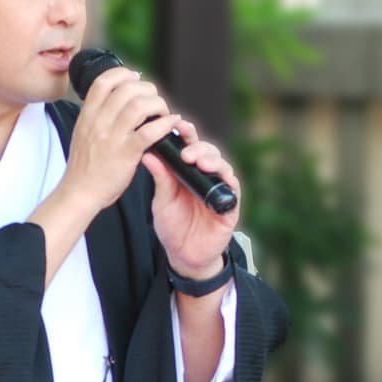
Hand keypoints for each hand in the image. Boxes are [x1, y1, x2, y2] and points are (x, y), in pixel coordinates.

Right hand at [61, 66, 179, 211]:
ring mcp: (112, 137)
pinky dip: (165, 124)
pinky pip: (149, 132)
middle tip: (154, 99)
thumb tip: (114, 99)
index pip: (103, 81)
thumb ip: (97, 115)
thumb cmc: (84, 167)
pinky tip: (171, 124)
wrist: (80, 193)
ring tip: (163, 112)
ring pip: (139, 105)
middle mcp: (99, 122)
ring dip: (157, 104)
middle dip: (147, 89)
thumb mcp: (83, 133)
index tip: (135, 78)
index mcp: (87, 115)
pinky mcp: (126, 154)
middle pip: (126, 89)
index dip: (123, 73)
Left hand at [146, 119, 240, 276]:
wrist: (184, 255)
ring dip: (212, 161)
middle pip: (208, 152)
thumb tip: (148, 154)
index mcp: (187, 172)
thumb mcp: (161, 201)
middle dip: (198, 148)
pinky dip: (228, 180)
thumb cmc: (172, 227)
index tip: (179, 125)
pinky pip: (233, 188)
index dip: (186, 134)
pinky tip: (220, 177)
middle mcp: (205, 176)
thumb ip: (160, 178)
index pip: (189, 146)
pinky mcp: (230, 205)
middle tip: (186, 152)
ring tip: (200, 162)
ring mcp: (218, 189)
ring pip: (222, 166)